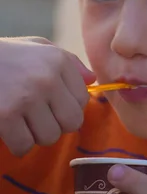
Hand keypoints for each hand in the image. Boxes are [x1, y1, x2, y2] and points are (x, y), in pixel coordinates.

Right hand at [0, 36, 95, 155]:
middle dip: (58, 125)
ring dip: (36, 136)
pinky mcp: (6, 116)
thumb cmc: (6, 55)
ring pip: (50, 137)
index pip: (83, 99)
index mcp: (58, 61)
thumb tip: (92, 81)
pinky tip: (10, 130)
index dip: (68, 107)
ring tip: (23, 121)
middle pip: (72, 122)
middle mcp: (47, 78)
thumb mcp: (39, 47)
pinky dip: (18, 144)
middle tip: (40, 119)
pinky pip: (25, 146)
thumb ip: (68, 62)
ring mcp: (27, 98)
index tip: (53, 105)